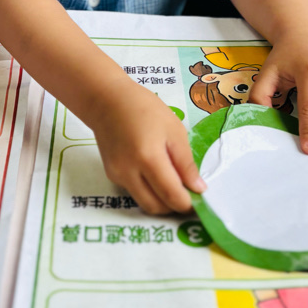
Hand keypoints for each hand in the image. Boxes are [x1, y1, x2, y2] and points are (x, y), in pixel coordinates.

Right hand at [90, 80, 205, 214]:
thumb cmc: (145, 108)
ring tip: (174, 184)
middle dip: (175, 207)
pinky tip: (155, 173)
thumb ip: (185, 163)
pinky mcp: (111, 175)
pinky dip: (149, 190)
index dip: (188, 204)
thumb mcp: (174, 130)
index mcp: (149, 158)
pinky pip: (135, 191)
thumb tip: (198, 188)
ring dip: (162, 201)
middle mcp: (129, 172)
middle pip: (156, 207)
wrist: (107, 100)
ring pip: (144, 203)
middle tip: (189, 195)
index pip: (172, 196)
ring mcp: (117, 175)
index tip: (200, 200)